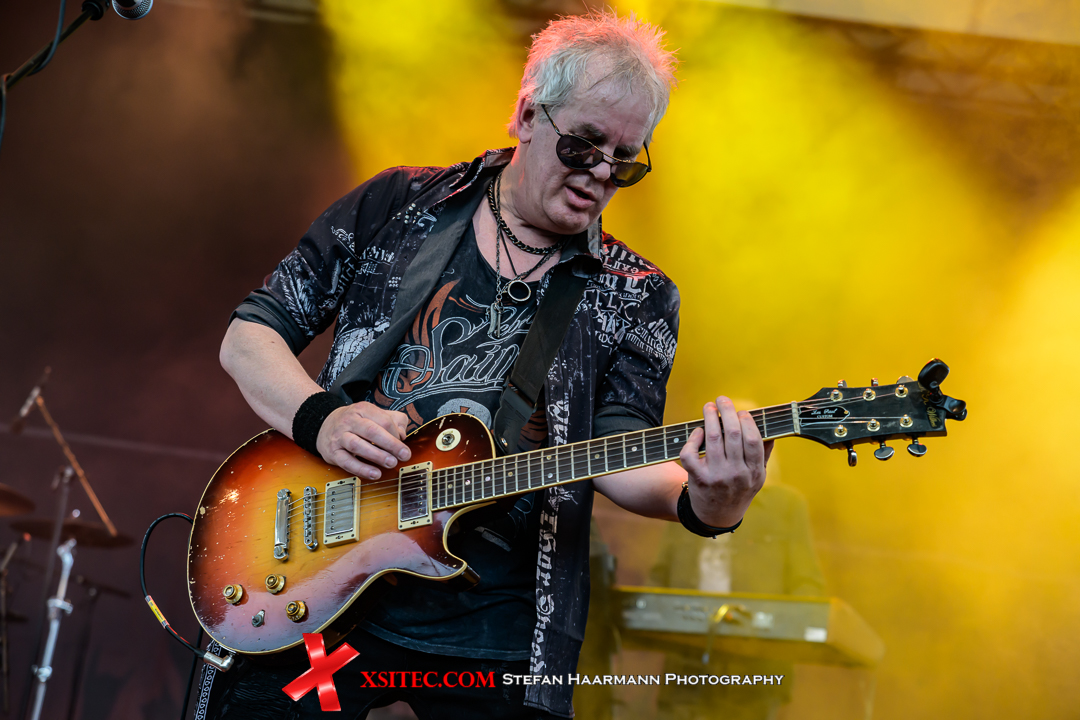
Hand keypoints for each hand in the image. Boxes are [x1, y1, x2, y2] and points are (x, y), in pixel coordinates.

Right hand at [315, 402, 411, 478]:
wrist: (324, 424)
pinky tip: (374, 474)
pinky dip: (361, 469)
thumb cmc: (355, 422)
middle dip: (390, 444)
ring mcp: (340, 436)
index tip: (402, 443)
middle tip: (404, 455)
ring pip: (358, 446)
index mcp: (362, 409)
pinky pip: (347, 462)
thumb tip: (402, 434)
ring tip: (391, 463)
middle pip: (371, 431)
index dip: (396, 433)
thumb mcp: (374, 413)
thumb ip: (394, 420)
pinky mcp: (333, 452)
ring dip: (377, 456)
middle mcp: (349, 421)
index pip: (383, 420)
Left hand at [678, 396, 772, 527]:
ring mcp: (716, 476)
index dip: (747, 421)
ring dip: (709, 418)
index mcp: (755, 472)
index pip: (752, 440)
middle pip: (733, 434)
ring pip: (713, 439)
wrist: (717, 516)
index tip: (742, 411)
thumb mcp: (758, 477)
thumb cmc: (739, 490)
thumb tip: (770, 429)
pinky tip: (698, 432)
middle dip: (727, 411)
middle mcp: (737, 474)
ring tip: (709, 407)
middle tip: (722, 400)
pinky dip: (694, 438)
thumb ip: (764, 454)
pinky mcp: (698, 478)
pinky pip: (691, 453)